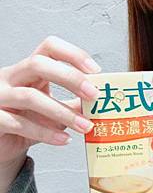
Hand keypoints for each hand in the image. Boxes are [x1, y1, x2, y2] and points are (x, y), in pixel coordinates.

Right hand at [0, 35, 100, 170]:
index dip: (73, 54)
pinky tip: (64, 139)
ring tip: (85, 126)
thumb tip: (103, 105)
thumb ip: (74, 105)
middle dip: (70, 78)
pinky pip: (19, 124)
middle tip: (93, 95)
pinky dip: (45, 133)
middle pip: (38, 64)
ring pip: (30, 97)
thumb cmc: (26, 121)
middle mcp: (11, 78)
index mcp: (29, 70)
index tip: (95, 70)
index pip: (49, 47)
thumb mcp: (53, 110)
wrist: (1, 144)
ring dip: (63, 112)